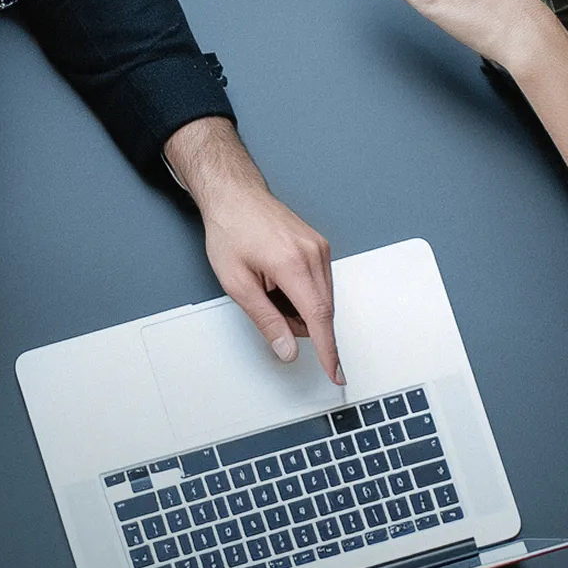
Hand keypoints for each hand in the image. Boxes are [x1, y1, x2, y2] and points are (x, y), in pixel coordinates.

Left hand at [164, 118, 343, 384]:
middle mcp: (314, 254)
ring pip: (322, 298)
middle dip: (300, 324)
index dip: (329, 350)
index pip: (319, 318)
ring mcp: (320, 248)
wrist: (235, 195)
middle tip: (267, 308)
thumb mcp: (237, 284)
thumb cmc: (230, 231)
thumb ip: (265, 320)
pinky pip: (319, 283)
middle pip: (322, 311)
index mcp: (292, 264)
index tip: (336, 372)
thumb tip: (287, 349)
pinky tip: (278, 280)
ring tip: (267, 287)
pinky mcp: (320, 246)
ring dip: (299, 307)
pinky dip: (301, 292)